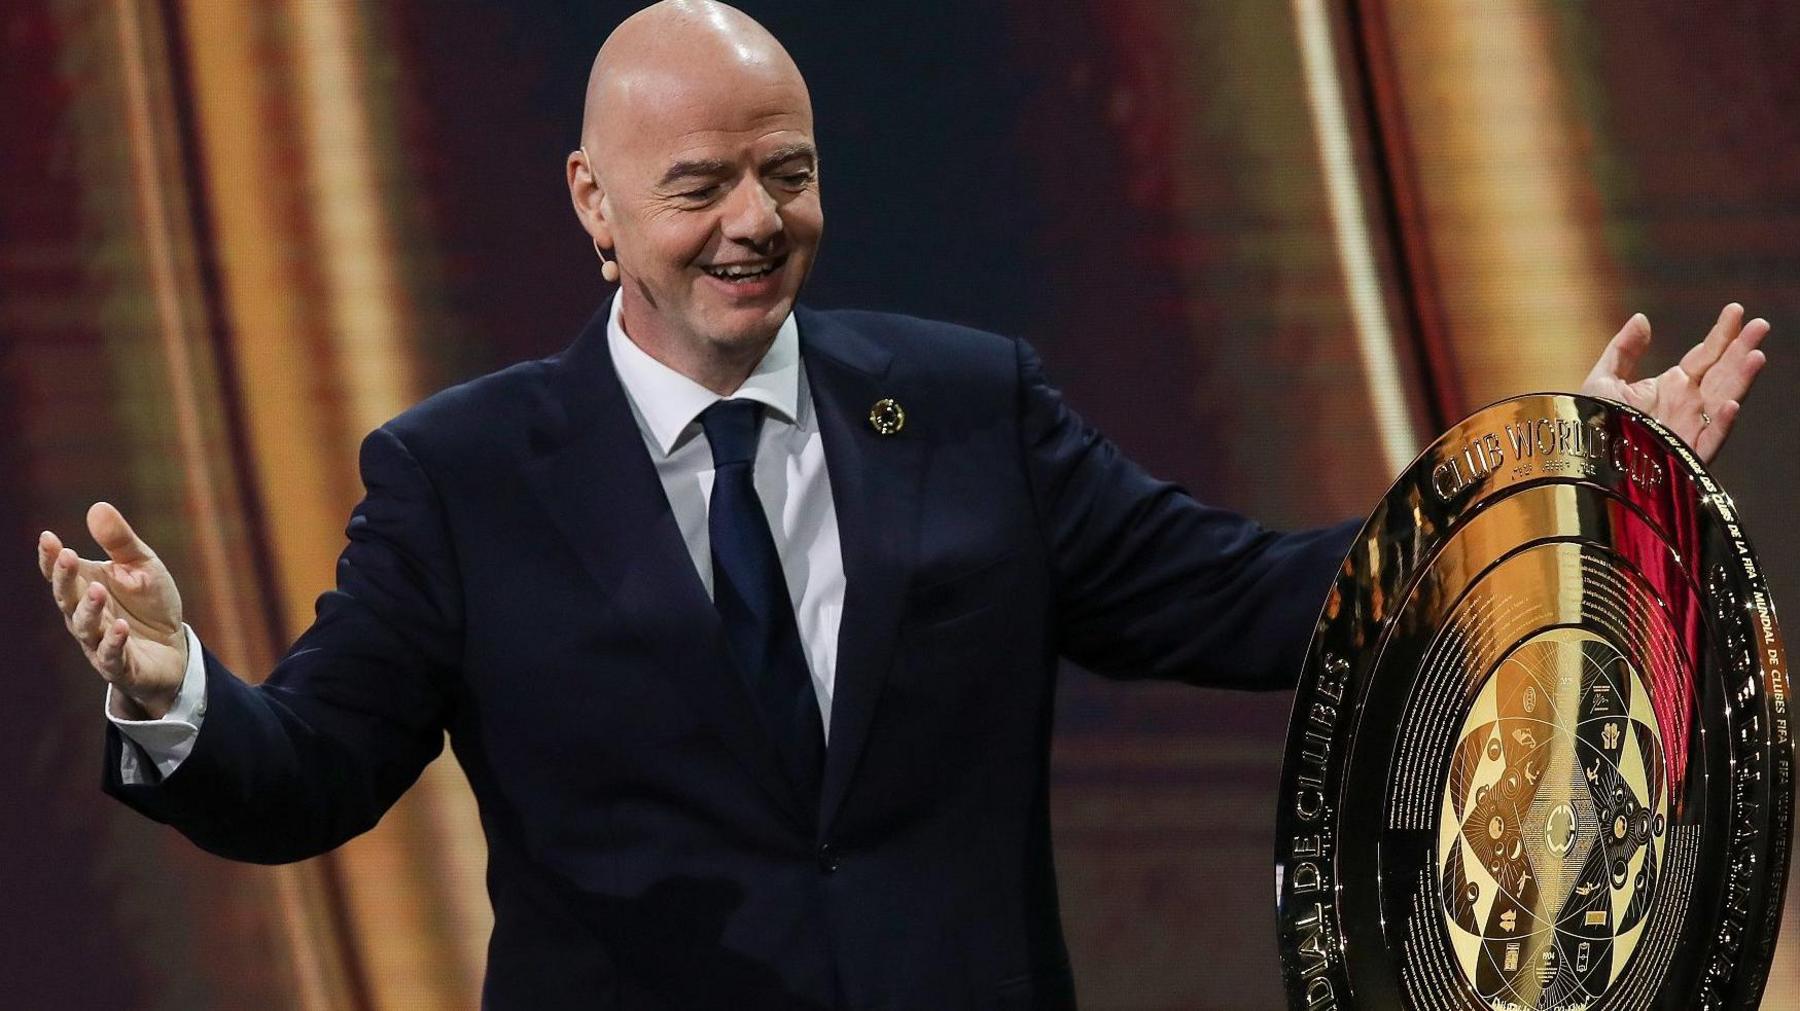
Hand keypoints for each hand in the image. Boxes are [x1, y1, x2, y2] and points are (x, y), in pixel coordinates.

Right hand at [38, 502, 187, 718]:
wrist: (174, 648)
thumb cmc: (150, 603)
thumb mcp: (141, 566)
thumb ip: (120, 541)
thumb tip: (97, 506)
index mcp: (86, 587)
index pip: (62, 573)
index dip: (52, 558)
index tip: (48, 538)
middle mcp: (84, 615)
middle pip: (67, 597)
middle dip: (66, 578)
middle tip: (69, 556)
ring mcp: (98, 642)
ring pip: (85, 627)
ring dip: (89, 608)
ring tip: (98, 590)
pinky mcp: (120, 665)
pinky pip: (112, 655)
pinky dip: (114, 641)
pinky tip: (121, 627)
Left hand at [1581, 303, 1768, 464]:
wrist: (1582, 458)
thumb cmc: (1592, 422)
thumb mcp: (1603, 380)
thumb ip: (1623, 350)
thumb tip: (1641, 318)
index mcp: (1673, 386)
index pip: (1705, 356)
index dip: (1721, 334)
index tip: (1735, 310)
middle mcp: (1688, 405)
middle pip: (1722, 373)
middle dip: (1742, 349)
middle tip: (1760, 325)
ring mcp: (1690, 429)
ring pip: (1724, 400)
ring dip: (1741, 379)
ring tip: (1756, 355)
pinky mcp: (1686, 455)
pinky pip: (1708, 439)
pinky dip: (1720, 423)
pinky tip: (1730, 405)